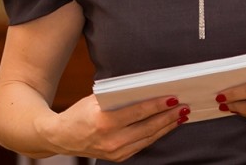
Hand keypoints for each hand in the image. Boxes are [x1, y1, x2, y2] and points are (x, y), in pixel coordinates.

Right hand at [36, 94, 188, 161]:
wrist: (61, 137)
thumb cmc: (79, 113)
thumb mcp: (96, 100)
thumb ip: (119, 97)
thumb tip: (147, 88)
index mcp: (104, 121)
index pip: (138, 112)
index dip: (158, 105)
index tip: (174, 97)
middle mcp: (111, 139)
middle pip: (148, 127)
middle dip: (169, 116)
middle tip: (185, 106)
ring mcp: (115, 151)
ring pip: (149, 137)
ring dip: (167, 126)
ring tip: (181, 115)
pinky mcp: (118, 157)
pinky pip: (143, 144)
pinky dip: (156, 135)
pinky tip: (166, 126)